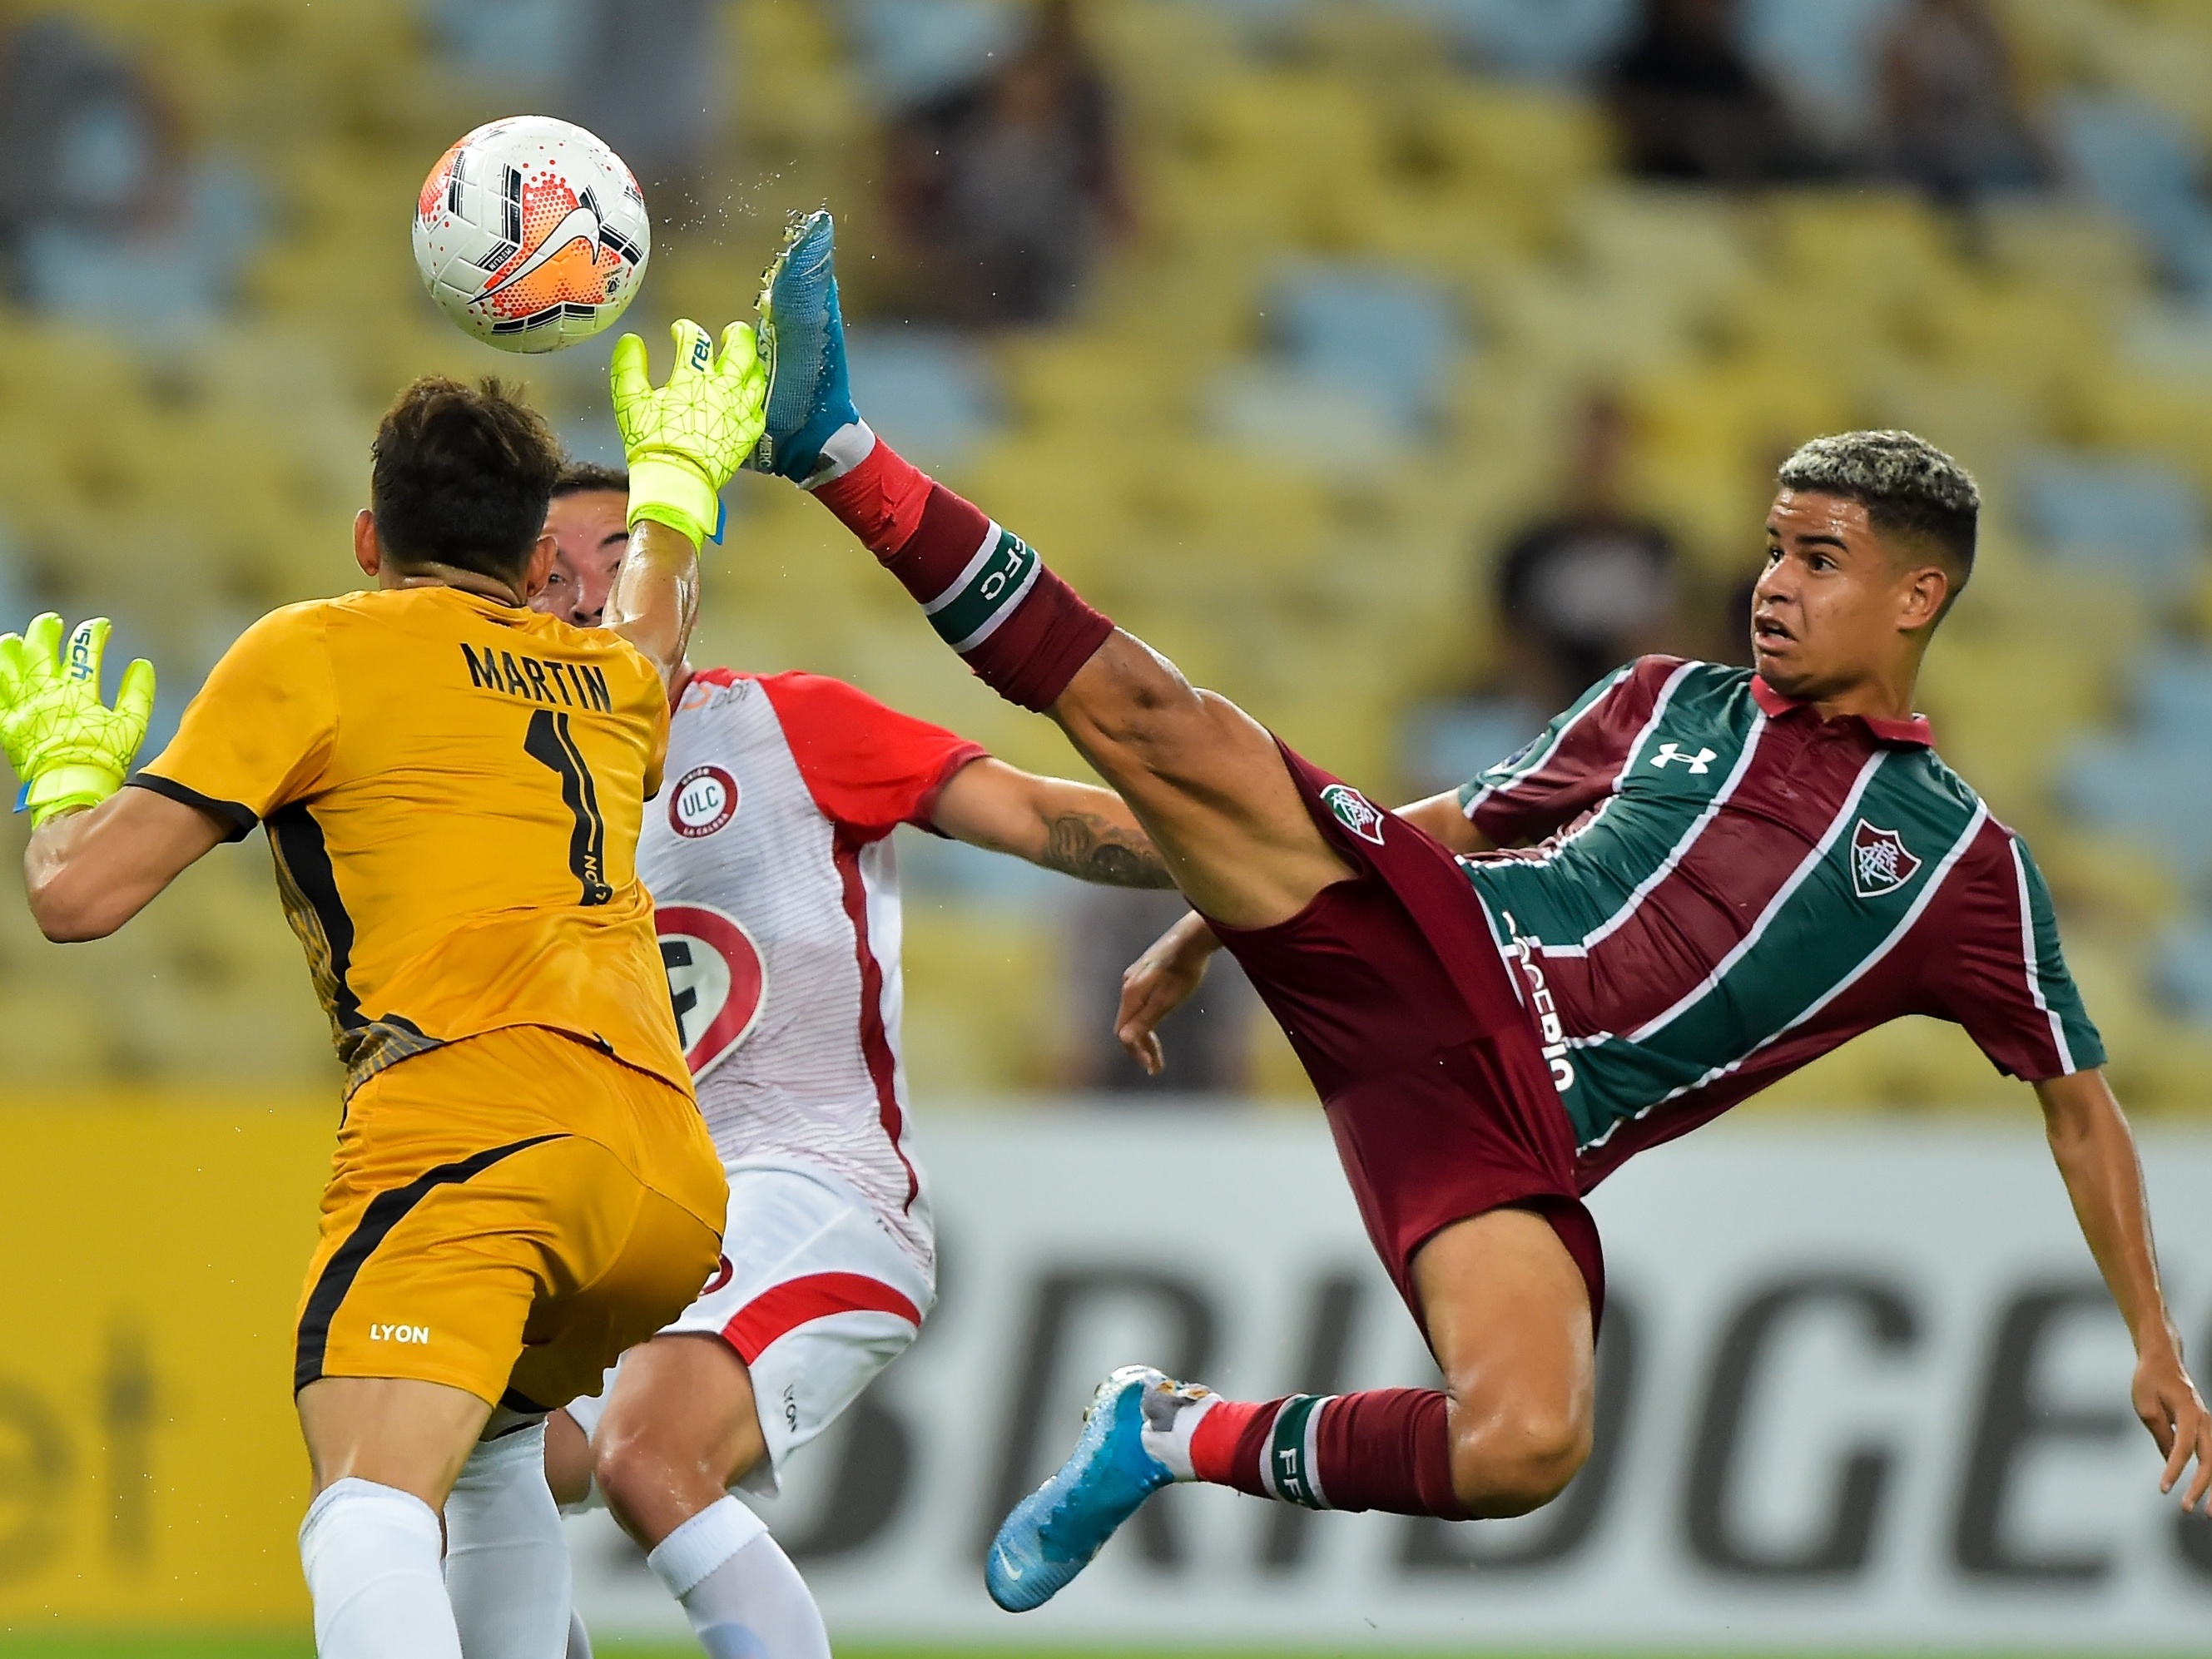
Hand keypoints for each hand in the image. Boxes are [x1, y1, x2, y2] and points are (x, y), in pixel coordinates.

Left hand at [0, 614, 155, 828]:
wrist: (71, 785)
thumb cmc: (103, 757)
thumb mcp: (132, 725)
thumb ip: (137, 692)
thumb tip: (141, 665)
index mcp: (78, 690)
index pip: (86, 649)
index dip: (94, 632)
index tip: (101, 626)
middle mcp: (47, 693)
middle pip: (42, 649)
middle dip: (46, 630)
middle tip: (51, 621)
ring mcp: (25, 707)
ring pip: (10, 667)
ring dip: (12, 649)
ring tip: (13, 640)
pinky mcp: (9, 724)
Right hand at [610, 318, 768, 547]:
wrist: (676, 480)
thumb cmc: (652, 442)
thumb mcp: (629, 400)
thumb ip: (628, 367)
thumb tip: (630, 341)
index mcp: (693, 378)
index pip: (695, 341)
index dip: (687, 330)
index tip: (681, 331)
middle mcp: (723, 390)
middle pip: (741, 350)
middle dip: (737, 335)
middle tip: (732, 332)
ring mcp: (740, 411)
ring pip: (757, 378)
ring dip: (752, 364)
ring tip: (747, 360)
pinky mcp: (748, 433)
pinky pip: (759, 410)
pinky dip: (755, 399)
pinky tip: (751, 398)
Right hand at [1115, 914, 1217, 1075]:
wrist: (1194, 937)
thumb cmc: (1185, 970)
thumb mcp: (1168, 999)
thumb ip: (1145, 1019)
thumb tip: (1124, 1040)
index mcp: (1131, 994)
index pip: (1124, 1033)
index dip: (1136, 1053)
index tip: (1152, 1067)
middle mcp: (1128, 985)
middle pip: (1127, 1025)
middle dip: (1140, 1048)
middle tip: (1156, 1066)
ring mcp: (1135, 977)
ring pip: (1134, 1014)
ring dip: (1144, 1035)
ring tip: (1158, 1052)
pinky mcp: (1145, 972)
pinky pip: (1140, 1003)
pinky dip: (1147, 1019)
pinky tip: (1160, 1022)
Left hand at [2134, 1336, 2211, 1511]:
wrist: (2163, 1359)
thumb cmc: (2150, 1380)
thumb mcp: (2147, 1406)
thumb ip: (2161, 1434)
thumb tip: (2170, 1461)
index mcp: (2189, 1413)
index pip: (2183, 1448)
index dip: (2174, 1470)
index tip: (2164, 1490)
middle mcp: (2205, 1420)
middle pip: (2210, 1459)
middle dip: (2203, 1488)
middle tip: (2190, 1510)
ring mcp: (2208, 1424)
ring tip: (2206, 1512)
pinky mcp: (2205, 1429)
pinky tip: (2208, 1494)